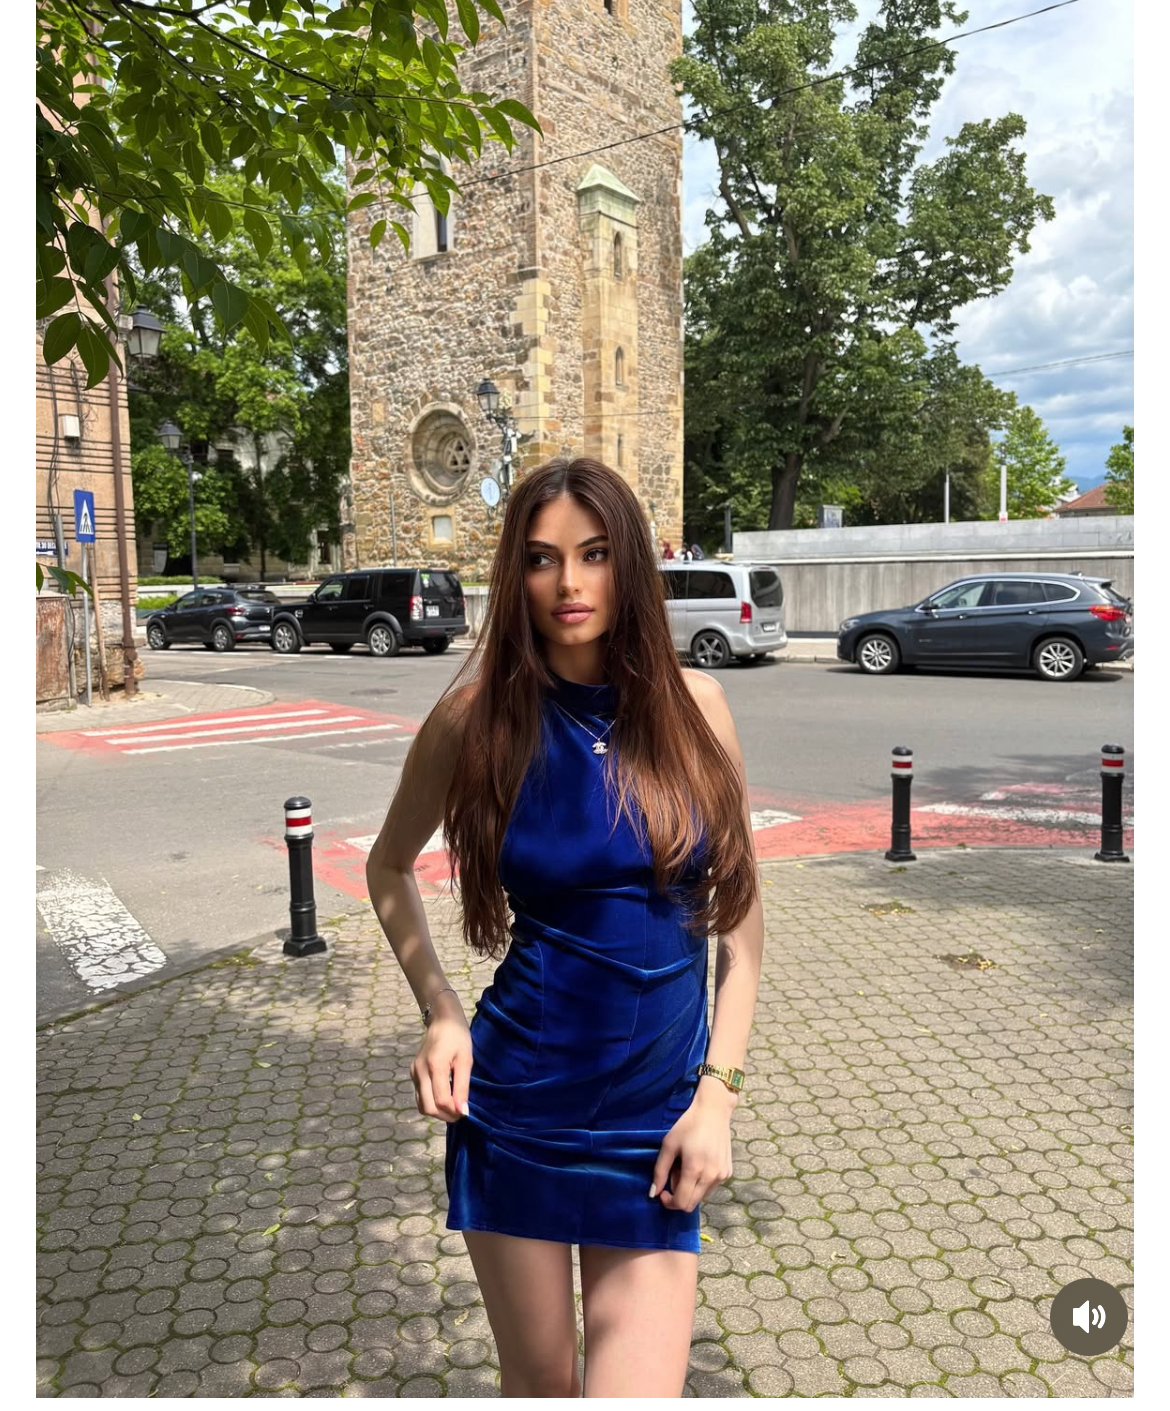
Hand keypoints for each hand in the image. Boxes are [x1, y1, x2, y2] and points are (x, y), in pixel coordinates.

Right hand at [411, 994, 471, 1123]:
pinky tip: (443, 1098)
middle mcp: (420, 1071)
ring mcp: (413, 1072)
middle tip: (459, 1113)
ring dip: (437, 1112)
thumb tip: (462, 1111)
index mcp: (435, 1066)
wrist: (442, 1019)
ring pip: (421, 1105)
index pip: (441, 1100)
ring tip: (452, 1108)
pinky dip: (431, 1103)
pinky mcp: (412, 1072)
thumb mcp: (466, 1060)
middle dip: (445, 1116)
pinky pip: (420, 1096)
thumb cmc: (458, 1036)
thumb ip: (462, 1086)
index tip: (466, 1113)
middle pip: (428, 1107)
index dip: (454, 1111)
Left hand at [649, 1082, 735, 1212]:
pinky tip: (699, 1164)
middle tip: (673, 1176)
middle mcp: (711, 1176)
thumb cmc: (688, 1125)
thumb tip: (654, 1193)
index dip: (669, 1202)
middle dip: (678, 1197)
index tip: (662, 1192)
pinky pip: (711, 1187)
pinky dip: (701, 1183)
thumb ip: (660, 1171)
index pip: (681, 1202)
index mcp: (694, 1170)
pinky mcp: (728, 1172)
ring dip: (690, 1190)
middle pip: (691, 1204)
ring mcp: (722, 1175)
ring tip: (686, 1167)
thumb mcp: (669, 1144)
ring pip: (702, 1197)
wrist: (713, 1111)